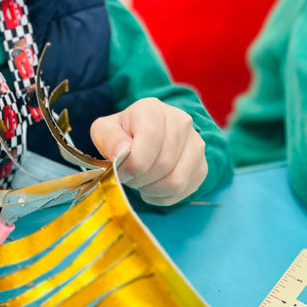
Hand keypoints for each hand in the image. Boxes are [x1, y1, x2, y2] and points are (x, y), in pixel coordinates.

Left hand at [91, 98, 206, 205]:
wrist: (141, 136)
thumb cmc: (121, 134)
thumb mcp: (104, 130)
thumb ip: (109, 139)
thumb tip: (123, 153)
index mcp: (153, 109)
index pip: (151, 138)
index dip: (134, 163)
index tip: (121, 171)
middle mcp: (181, 122)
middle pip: (164, 163)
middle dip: (140, 179)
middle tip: (129, 178)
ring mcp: (196, 143)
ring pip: (178, 180)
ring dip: (153, 190)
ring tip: (140, 183)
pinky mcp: (202, 165)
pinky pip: (186, 190)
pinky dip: (164, 197)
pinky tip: (152, 188)